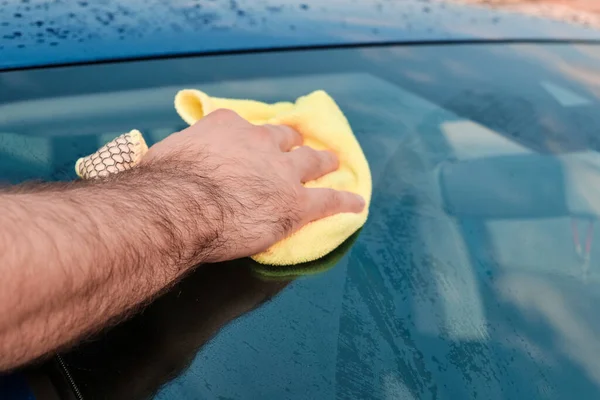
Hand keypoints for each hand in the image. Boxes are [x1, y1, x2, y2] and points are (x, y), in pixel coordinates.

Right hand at [143, 109, 364, 262]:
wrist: (182, 204)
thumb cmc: (164, 182)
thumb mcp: (166, 156)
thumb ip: (180, 156)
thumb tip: (170, 166)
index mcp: (227, 127)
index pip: (243, 128)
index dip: (250, 138)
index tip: (250, 144)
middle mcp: (260, 142)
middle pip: (285, 138)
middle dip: (294, 142)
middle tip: (301, 145)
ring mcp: (282, 171)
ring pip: (312, 162)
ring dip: (324, 162)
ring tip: (334, 163)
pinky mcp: (297, 202)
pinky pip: (329, 199)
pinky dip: (345, 201)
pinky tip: (356, 204)